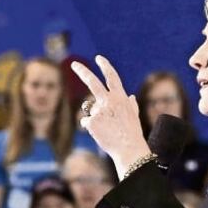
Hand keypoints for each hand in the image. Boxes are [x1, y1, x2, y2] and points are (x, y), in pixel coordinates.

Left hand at [70, 56, 149, 172]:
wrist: (128, 149)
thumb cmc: (132, 134)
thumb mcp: (134, 116)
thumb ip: (131, 105)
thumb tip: (131, 96)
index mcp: (120, 97)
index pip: (112, 77)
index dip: (105, 66)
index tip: (98, 58)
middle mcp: (108, 101)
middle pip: (92, 82)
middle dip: (82, 71)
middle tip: (73, 64)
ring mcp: (98, 110)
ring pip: (89, 110)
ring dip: (94, 117)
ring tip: (106, 128)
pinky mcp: (91, 121)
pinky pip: (85, 122)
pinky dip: (90, 127)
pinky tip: (100, 133)